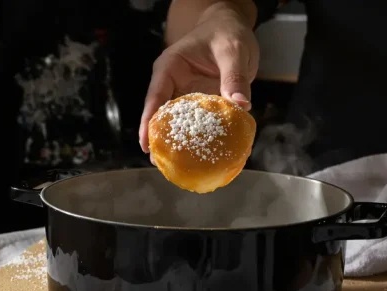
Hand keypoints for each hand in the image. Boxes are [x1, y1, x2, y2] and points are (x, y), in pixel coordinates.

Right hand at [139, 1, 258, 153]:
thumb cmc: (227, 33)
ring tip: (177, 167)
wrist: (232, 28)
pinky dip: (201, 137)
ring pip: (179, 123)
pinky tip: (206, 155)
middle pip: (161, 115)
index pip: (155, 97)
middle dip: (160, 139)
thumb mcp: (233, 50)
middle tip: (159, 164)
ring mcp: (186, 95)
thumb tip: (240, 105)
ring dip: (180, 142)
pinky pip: (199, 123)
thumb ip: (234, 76)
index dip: (148, 122)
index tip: (146, 144)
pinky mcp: (201, 103)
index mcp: (170, 69)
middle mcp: (173, 84)